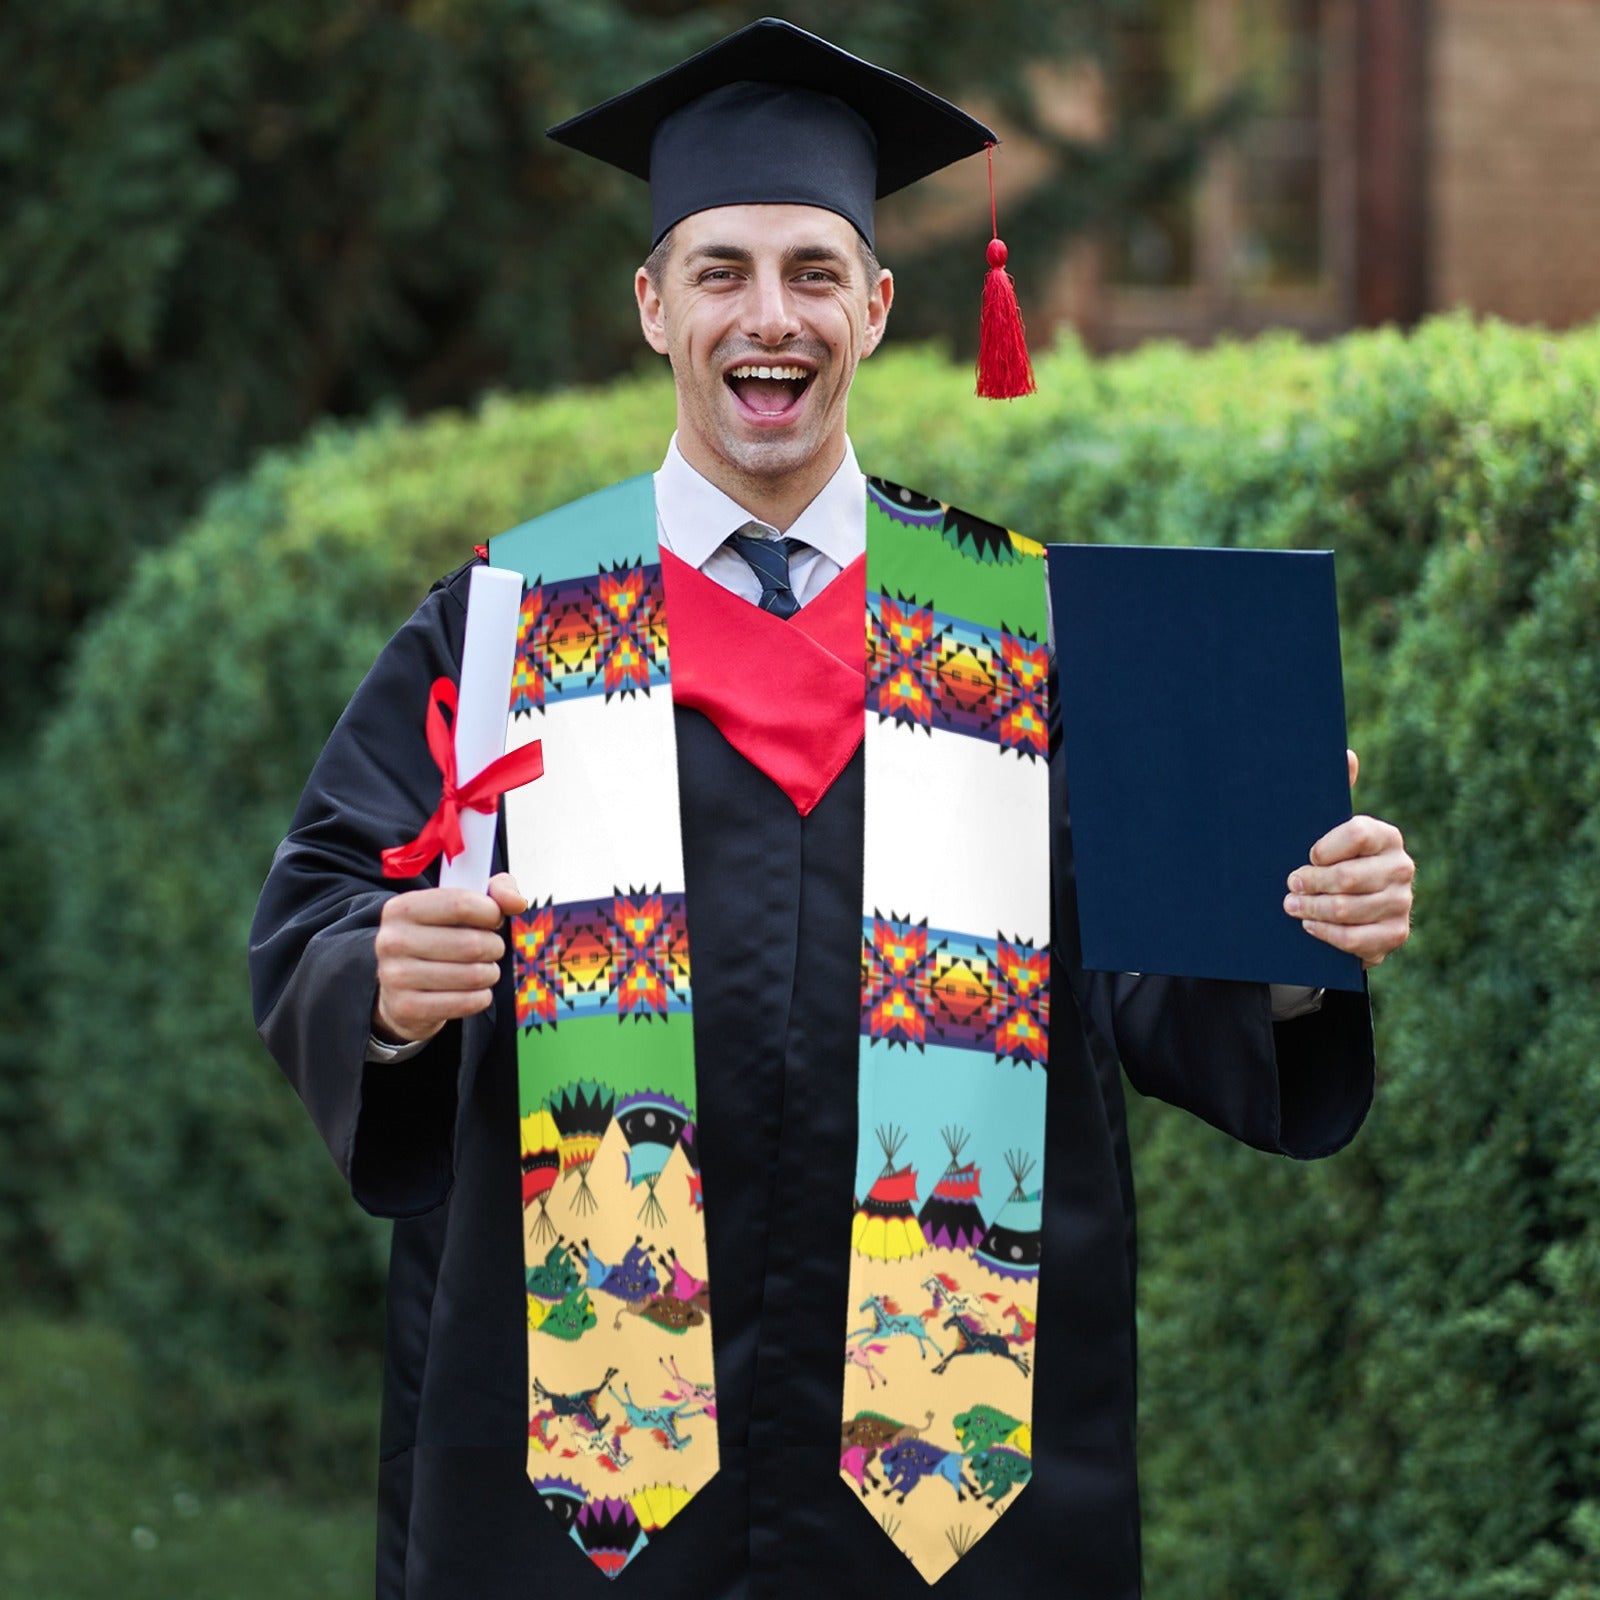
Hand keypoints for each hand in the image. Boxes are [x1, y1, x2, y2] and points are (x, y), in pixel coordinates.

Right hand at [372, 872, 527, 1043]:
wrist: (401, 988)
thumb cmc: (438, 938)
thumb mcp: (460, 906)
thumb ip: (495, 892)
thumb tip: (517, 902)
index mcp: (402, 908)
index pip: (461, 904)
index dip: (491, 912)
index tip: (494, 919)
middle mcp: (392, 940)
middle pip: (471, 944)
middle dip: (494, 947)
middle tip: (491, 949)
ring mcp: (395, 976)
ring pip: (472, 975)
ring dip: (490, 973)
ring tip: (483, 970)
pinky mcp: (406, 1008)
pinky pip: (465, 1003)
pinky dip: (481, 997)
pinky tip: (474, 991)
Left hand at [1283, 750, 1413, 967]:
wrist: (1350, 909)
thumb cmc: (1332, 860)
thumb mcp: (1329, 828)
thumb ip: (1336, 792)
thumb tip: (1346, 754)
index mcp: (1386, 836)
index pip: (1356, 833)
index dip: (1324, 847)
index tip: (1306, 855)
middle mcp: (1401, 867)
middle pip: (1348, 877)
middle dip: (1310, 883)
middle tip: (1289, 885)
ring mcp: (1401, 903)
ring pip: (1348, 909)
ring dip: (1312, 909)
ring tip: (1291, 906)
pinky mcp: (1395, 934)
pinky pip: (1356, 939)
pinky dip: (1327, 934)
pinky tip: (1310, 926)